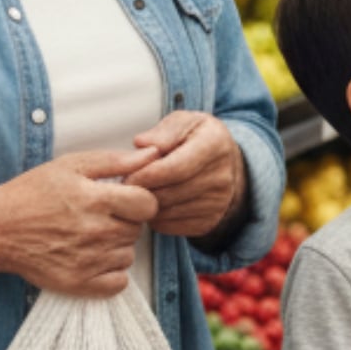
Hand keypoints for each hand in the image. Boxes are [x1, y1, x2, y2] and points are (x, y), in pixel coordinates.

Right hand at [0, 147, 161, 297]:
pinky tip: (94, 258)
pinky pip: (118, 282)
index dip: (139, 199)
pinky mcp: (78, 284)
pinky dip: (111, 272)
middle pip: (137, 229)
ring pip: (128, 255)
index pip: (148, 205)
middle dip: (124, 221)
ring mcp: (87, 261)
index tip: (124, 199)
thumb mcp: (71, 165)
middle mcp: (95, 233)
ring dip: (117, 246)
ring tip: (91, 235)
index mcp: (95, 200)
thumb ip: (115, 161)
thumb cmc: (32, 193)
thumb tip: (152, 155)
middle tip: (100, 216)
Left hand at [126, 112, 244, 237]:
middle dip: (142, 191)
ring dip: (146, 205)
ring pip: (167, 212)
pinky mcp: (210, 221)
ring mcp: (218, 202)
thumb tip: (141, 144)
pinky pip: (171, 226)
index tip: (127, 176)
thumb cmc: (196, 138)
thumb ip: (163, 131)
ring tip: (140, 192)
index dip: (146, 175)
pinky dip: (155, 218)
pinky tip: (154, 203)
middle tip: (127, 186)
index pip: (175, 168)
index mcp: (215, 144)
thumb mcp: (183, 122)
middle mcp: (222, 176)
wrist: (223, 162)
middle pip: (170, 193)